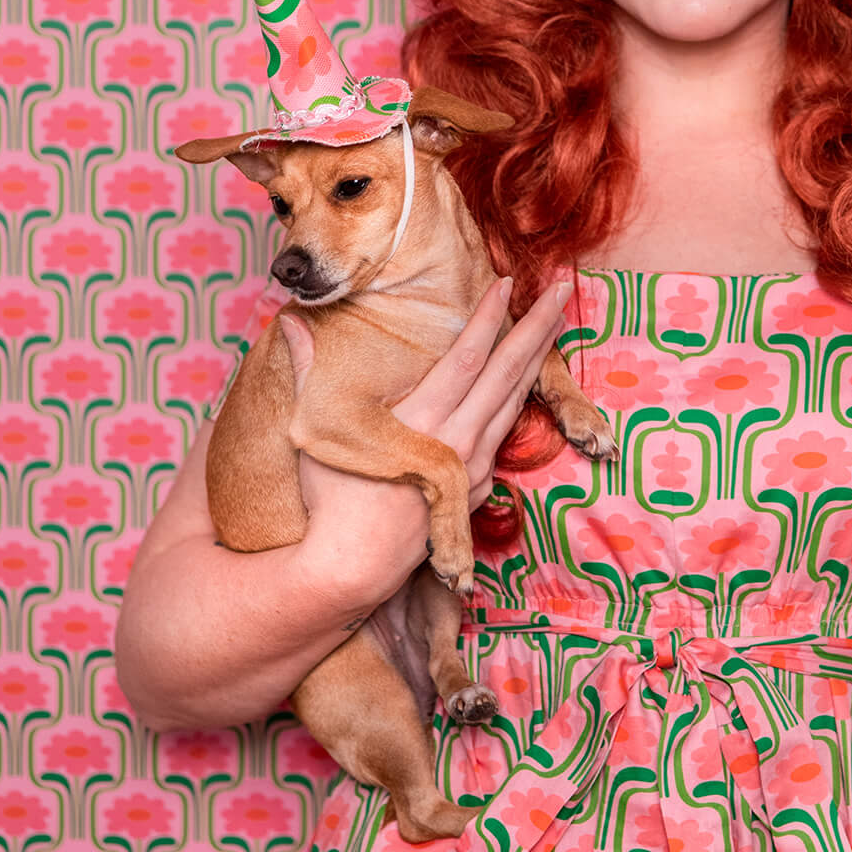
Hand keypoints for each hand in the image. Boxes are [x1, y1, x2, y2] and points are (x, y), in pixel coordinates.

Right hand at [278, 276, 569, 614]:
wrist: (352, 569)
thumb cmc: (330, 502)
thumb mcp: (314, 432)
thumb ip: (309, 372)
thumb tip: (290, 322)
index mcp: (423, 422)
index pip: (466, 358)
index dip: (488, 317)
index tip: (505, 282)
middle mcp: (458, 442)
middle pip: (507, 375)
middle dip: (536, 330)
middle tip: (561, 293)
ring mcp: (474, 470)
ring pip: (512, 404)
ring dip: (535, 363)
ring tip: (553, 330)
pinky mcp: (477, 491)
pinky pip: (502, 437)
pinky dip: (517, 404)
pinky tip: (522, 389)